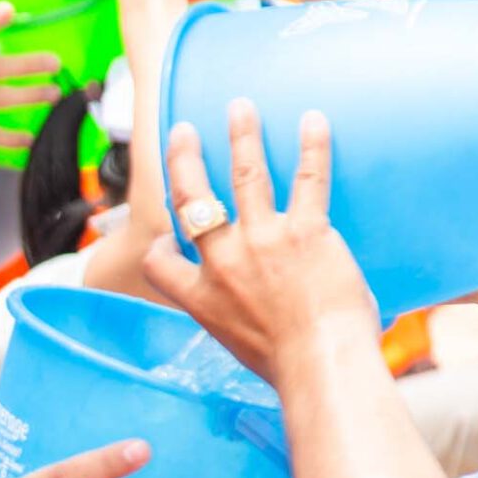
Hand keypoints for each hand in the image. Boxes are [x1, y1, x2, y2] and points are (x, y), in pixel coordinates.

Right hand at [140, 100, 380, 377]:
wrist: (320, 365)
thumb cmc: (288, 369)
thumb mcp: (237, 347)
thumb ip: (235, 320)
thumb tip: (259, 317)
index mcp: (201, 297)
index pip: (160, 263)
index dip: (158, 247)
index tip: (166, 236)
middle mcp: (223, 262)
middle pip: (192, 199)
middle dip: (184, 159)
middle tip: (183, 131)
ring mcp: (262, 242)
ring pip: (245, 176)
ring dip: (241, 136)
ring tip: (240, 107)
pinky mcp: (305, 232)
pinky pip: (307, 180)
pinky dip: (311, 148)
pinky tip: (312, 122)